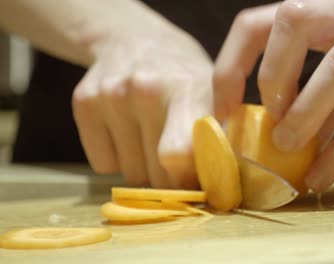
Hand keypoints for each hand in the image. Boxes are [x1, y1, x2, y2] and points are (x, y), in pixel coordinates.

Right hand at [72, 16, 212, 188]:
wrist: (135, 38)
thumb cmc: (182, 73)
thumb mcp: (214, 92)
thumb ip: (221, 134)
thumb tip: (220, 184)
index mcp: (189, 87)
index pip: (178, 154)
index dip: (188, 178)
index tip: (195, 180)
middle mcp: (146, 89)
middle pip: (156, 173)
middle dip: (170, 178)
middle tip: (176, 160)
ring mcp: (111, 95)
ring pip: (130, 173)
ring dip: (144, 169)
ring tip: (151, 137)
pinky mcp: (84, 102)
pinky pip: (103, 164)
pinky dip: (117, 159)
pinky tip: (126, 131)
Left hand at [214, 0, 333, 191]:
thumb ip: (313, 93)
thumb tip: (273, 137)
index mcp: (330, 10)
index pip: (261, 20)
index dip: (233, 65)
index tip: (225, 108)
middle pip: (294, 20)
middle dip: (271, 75)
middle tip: (268, 118)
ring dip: (306, 111)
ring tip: (286, 146)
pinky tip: (322, 176)